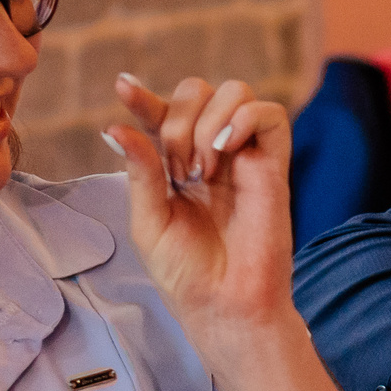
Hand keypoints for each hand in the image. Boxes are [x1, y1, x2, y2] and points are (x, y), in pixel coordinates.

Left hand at [104, 74, 295, 332]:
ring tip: (201, 172)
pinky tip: (225, 150)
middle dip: (177, 120)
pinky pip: (269, 113)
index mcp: (175, 164)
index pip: (161, 113)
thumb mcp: (148, 220)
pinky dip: (244, 118)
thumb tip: (116, 126)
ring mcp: (244, 155)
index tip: (123, 86)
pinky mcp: (274, 163)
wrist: (224, 303)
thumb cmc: (186, 272)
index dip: (142, 96)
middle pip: (197, 91)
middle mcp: (210, 152)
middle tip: (177, 171)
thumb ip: (140, 170)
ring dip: (207, 122)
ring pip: (234, 91)